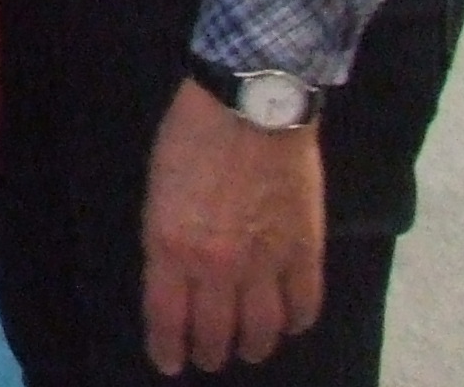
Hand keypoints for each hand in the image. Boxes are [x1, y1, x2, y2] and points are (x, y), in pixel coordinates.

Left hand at [142, 79, 324, 373]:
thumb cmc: (191, 134)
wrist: (251, 104)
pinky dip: (298, 322)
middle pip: (215, 332)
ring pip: (262, 330)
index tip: (170, 362)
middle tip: (209, 357)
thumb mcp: (157, 189)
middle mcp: (217, 267)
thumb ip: (166, 238)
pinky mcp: (305, 252)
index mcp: (171, 248)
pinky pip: (305, 305)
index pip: (167, 320)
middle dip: (209, 352)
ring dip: (253, 346)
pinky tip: (291, 324)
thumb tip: (174, 273)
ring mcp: (265, 264)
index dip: (167, 348)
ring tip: (248, 349)